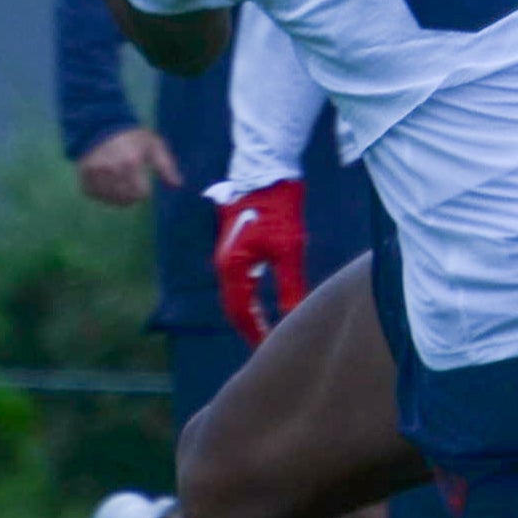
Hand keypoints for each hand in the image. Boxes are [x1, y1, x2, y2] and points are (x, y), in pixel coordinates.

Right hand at [75, 126, 180, 207]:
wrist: (98, 127)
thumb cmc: (131, 137)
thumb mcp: (153, 146)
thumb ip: (166, 166)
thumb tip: (177, 185)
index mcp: (129, 163)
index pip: (142, 194)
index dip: (144, 187)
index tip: (140, 175)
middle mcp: (110, 173)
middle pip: (128, 200)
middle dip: (133, 192)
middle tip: (129, 177)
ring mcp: (95, 179)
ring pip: (114, 201)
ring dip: (120, 194)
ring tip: (119, 177)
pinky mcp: (85, 184)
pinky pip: (101, 198)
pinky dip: (106, 193)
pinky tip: (107, 179)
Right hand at [213, 179, 306, 345]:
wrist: (267, 169)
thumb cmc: (277, 207)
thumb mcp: (288, 248)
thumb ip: (289, 285)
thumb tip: (293, 316)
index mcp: (232, 267)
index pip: (239, 312)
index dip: (254, 332)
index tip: (270, 349)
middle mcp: (224, 262)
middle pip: (234, 305)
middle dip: (250, 326)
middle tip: (269, 344)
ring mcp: (227, 252)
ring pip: (236, 291)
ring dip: (250, 310)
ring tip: (268, 326)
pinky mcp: (235, 243)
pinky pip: (239, 277)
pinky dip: (250, 294)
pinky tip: (265, 297)